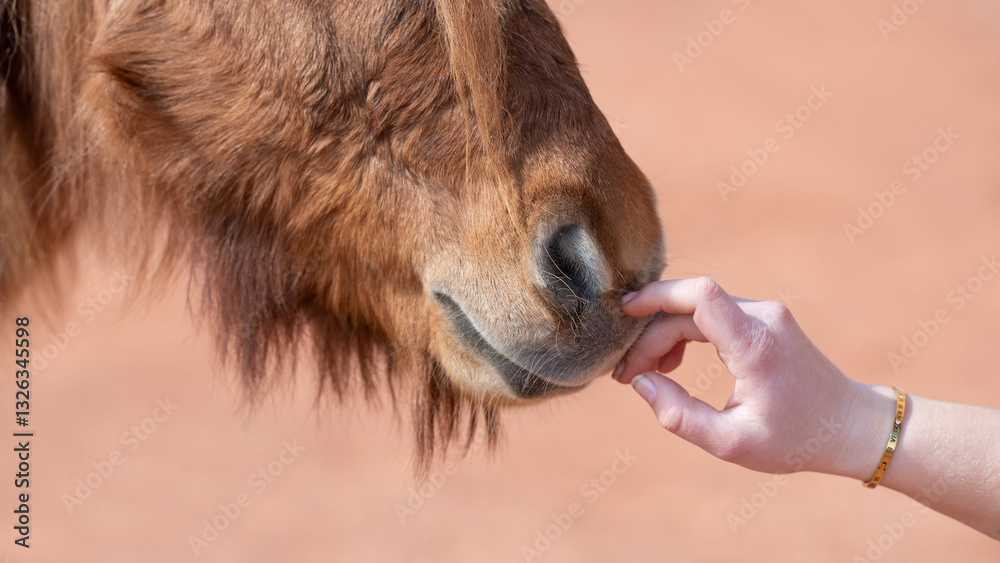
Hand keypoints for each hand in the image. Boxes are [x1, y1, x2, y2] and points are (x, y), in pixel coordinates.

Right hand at [613, 278, 895, 478]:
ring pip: (698, 309)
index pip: (699, 295)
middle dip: (650, 336)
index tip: (624, 314)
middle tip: (627, 376)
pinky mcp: (765, 319)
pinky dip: (686, 333)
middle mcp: (763, 318)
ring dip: (666, 334)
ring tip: (649, 373)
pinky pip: (713, 314)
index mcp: (755, 345)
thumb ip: (680, 416)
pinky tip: (674, 363)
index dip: (655, 297)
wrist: (851, 426)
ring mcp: (766, 314)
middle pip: (688, 307)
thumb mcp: (731, 442)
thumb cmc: (796, 439)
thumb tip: (640, 383)